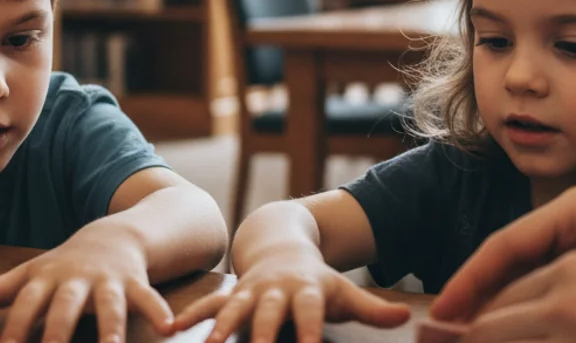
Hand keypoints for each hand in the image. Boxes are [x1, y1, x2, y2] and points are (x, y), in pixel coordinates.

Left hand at [0, 225, 171, 342]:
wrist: (114, 234)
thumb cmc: (65, 264)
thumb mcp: (30, 274)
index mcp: (46, 280)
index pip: (25, 307)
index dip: (14, 330)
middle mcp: (76, 280)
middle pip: (65, 306)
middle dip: (57, 330)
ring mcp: (108, 280)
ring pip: (109, 305)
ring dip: (110, 328)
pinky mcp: (136, 281)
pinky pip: (148, 297)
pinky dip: (157, 310)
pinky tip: (168, 327)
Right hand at [171, 246, 409, 342]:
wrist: (281, 243)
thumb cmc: (318, 280)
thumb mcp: (345, 291)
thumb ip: (373, 307)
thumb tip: (406, 316)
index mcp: (307, 290)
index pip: (311, 312)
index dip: (310, 330)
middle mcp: (276, 289)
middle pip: (269, 312)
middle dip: (261, 333)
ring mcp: (250, 290)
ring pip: (233, 308)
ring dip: (220, 327)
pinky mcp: (230, 293)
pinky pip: (207, 305)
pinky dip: (190, 316)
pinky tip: (170, 330)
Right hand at [432, 186, 575, 321]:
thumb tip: (529, 313)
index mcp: (570, 209)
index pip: (505, 245)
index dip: (470, 279)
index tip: (443, 310)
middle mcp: (566, 222)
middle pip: (506, 262)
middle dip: (474, 296)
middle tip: (443, 331)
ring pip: (522, 276)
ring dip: (496, 305)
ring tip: (466, 335)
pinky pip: (545, 286)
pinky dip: (525, 308)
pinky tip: (510, 331)